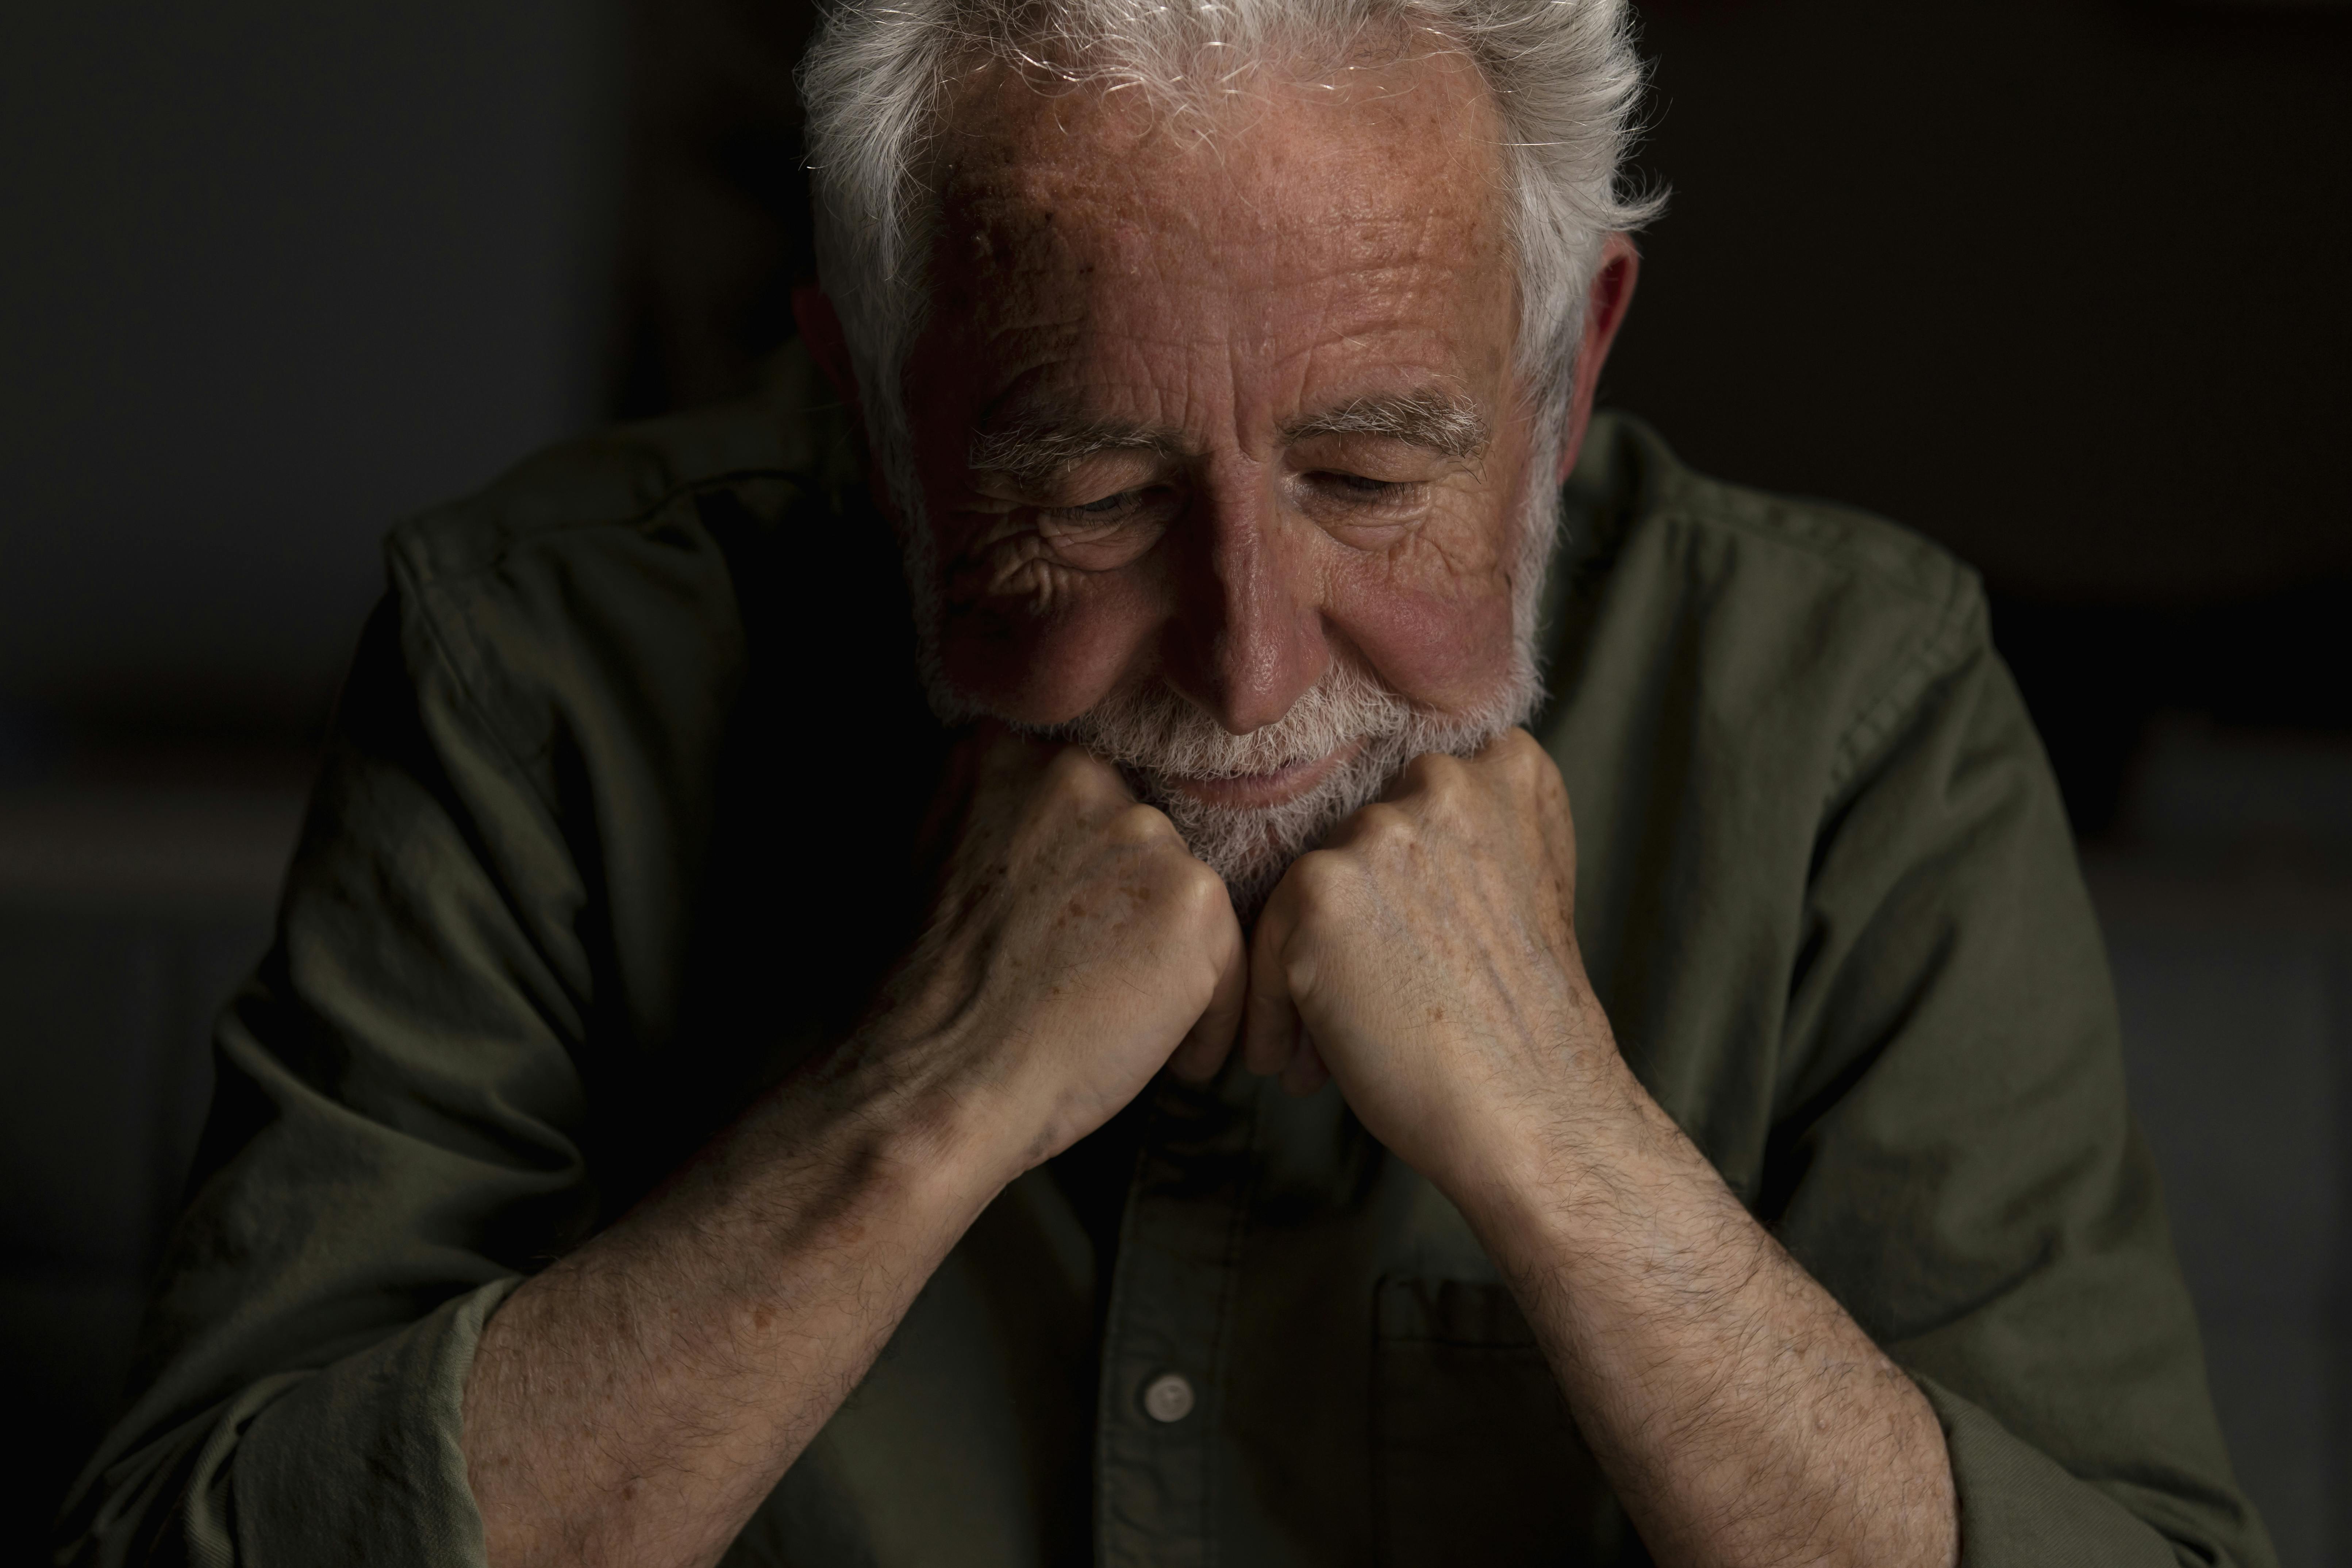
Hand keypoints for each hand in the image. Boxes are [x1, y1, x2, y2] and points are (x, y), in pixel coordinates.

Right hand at [871, 726, 1246, 1177]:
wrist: (939, 1076)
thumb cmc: (928, 1000)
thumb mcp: (938, 865)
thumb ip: (1001, 825)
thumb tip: (1054, 844)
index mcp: (1010, 755)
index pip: (1087, 802)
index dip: (1090, 878)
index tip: (1081, 931)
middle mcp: (1080, 774)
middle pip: (1140, 845)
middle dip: (1132, 916)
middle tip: (1103, 985)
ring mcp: (1140, 831)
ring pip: (1186, 900)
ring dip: (1172, 965)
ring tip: (1134, 1029)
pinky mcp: (1192, 899)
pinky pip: (1230, 960)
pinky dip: (1210, 1020)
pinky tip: (1171, 1064)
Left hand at [1241, 728, 1628, 1193]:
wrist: (1534, 1113)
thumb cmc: (1528, 1025)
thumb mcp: (1530, 889)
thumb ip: (1474, 835)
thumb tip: (1387, 839)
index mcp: (1503, 770)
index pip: (1410, 797)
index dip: (1397, 878)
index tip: (1396, 942)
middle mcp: (1439, 780)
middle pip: (1354, 843)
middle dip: (1352, 924)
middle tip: (1363, 1001)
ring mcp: (1377, 831)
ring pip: (1307, 893)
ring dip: (1306, 965)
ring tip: (1325, 1043)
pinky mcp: (1320, 889)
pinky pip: (1263, 944)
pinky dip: (1269, 1007)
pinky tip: (1292, 1063)